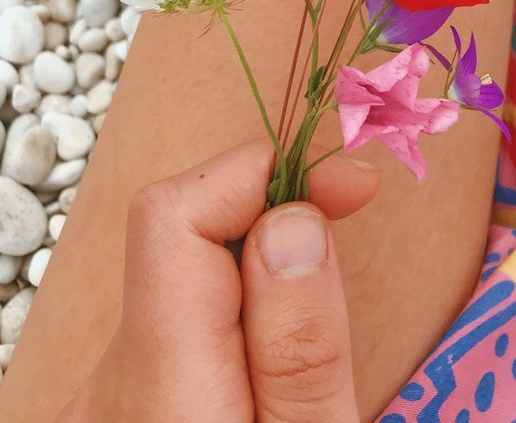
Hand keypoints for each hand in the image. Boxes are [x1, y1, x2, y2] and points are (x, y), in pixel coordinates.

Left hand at [57, 141, 378, 422]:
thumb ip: (300, 349)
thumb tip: (295, 217)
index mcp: (156, 389)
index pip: (172, 212)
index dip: (263, 173)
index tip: (350, 184)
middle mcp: (109, 384)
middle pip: (181, 239)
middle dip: (274, 222)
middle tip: (353, 227)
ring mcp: (104, 398)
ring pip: (182, 283)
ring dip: (257, 274)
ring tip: (317, 332)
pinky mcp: (120, 407)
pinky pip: (175, 327)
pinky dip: (233, 316)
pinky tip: (272, 363)